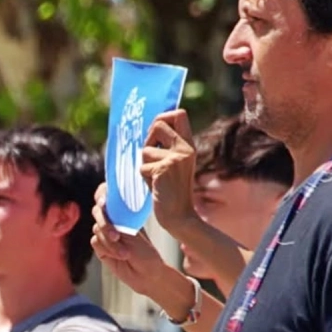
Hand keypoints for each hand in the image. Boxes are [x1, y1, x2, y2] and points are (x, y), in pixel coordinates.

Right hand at [91, 184, 167, 295]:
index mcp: (124, 212)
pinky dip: (108, 249)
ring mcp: (105, 234)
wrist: (146, 275)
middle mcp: (113, 221)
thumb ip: (119, 218)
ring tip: (125, 253)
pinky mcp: (100, 247)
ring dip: (110, 241)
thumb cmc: (146, 252)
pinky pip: (96, 241)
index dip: (102, 194)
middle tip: (115, 232)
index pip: (108, 195)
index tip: (105, 201)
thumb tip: (108, 205)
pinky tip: (120, 256)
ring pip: (97, 229)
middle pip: (98, 211)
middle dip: (105, 221)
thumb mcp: (134, 232)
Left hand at [140, 110, 198, 234]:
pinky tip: (156, 187)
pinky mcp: (164, 169)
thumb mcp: (173, 165)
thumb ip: (167, 147)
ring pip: (145, 150)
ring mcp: (176, 158)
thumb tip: (151, 128)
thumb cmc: (172, 191)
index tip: (156, 131)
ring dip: (145, 165)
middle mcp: (185, 148)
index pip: (179, 114)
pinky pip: (142, 167)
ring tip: (157, 179)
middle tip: (152, 158)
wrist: (179, 217)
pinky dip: (144, 179)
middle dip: (148, 139)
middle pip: (158, 123)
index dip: (163, 117)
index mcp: (189, 145)